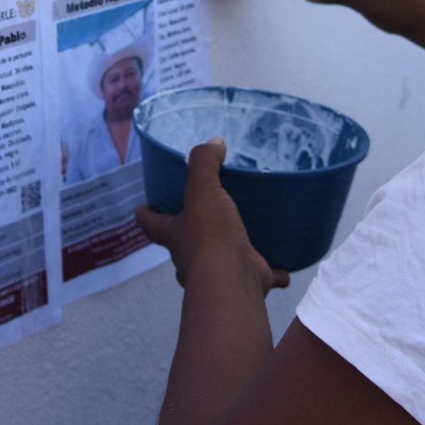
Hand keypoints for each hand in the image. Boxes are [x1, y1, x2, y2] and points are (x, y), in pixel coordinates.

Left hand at [136, 139, 286, 294]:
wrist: (234, 280)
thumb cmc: (211, 235)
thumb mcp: (202, 190)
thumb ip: (204, 164)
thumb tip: (214, 143)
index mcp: (175, 234)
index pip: (151, 223)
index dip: (146, 214)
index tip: (141, 208)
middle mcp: (191, 258)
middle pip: (183, 246)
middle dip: (190, 236)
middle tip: (203, 219)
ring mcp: (218, 273)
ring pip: (220, 263)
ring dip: (230, 254)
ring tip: (246, 237)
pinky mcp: (247, 281)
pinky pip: (262, 275)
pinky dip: (272, 272)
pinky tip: (283, 264)